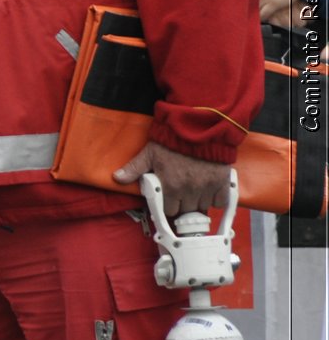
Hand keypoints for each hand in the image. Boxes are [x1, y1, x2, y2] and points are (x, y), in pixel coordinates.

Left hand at [113, 140, 231, 217]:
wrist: (199, 128)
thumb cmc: (172, 140)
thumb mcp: (150, 153)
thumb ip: (134, 168)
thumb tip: (117, 178)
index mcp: (171, 186)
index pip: (169, 210)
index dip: (167, 205)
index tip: (168, 200)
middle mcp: (190, 190)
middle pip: (186, 211)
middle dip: (182, 205)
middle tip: (180, 194)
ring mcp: (207, 187)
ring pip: (203, 207)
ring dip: (198, 202)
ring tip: (193, 191)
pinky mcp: (223, 182)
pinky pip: (220, 202)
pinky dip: (215, 199)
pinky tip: (208, 191)